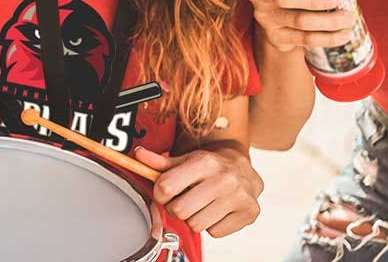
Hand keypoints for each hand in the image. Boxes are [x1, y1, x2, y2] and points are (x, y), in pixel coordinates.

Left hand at [133, 146, 261, 236]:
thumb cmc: (209, 166)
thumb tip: (138, 155)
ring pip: (196, 225)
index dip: (160, 193)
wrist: (243, 169)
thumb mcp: (185, 160)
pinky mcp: (249, 214)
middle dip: (176, 208)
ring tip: (201, 205)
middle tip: (184, 200)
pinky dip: (212, 225)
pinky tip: (216, 211)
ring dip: (194, 218)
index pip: (166, 187)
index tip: (165, 192)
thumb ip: (159, 162)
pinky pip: (215, 232)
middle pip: (179, 210)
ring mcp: (239, 197)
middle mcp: (224, 179)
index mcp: (204, 162)